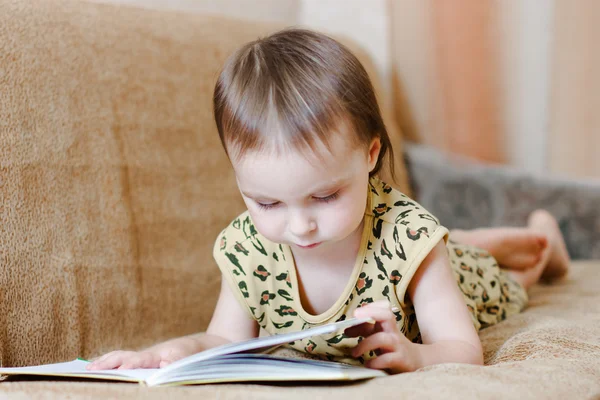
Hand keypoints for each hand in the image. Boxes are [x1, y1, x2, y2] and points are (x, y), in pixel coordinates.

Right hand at [86, 337, 200, 369]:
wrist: (196, 346)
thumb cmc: (191, 354)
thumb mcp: (188, 359)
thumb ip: (176, 363)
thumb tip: (163, 366)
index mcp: (158, 355)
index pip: (141, 359)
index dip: (130, 364)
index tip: (121, 369)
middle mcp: (147, 354)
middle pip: (123, 356)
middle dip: (107, 363)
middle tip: (90, 370)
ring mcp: (143, 356)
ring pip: (120, 356)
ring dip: (104, 361)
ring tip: (86, 369)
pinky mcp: (141, 360)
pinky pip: (122, 359)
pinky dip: (108, 361)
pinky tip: (97, 366)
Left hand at [345, 300, 421, 372]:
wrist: (415, 360)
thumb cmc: (391, 345)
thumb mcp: (378, 334)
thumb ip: (363, 329)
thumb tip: (346, 327)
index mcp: (387, 324)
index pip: (383, 308)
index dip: (371, 306)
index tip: (356, 311)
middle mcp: (393, 331)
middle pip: (386, 316)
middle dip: (371, 312)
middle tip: (355, 316)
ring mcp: (397, 345)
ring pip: (382, 338)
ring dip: (365, 344)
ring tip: (354, 353)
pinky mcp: (401, 359)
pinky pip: (387, 359)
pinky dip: (375, 362)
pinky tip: (368, 365)